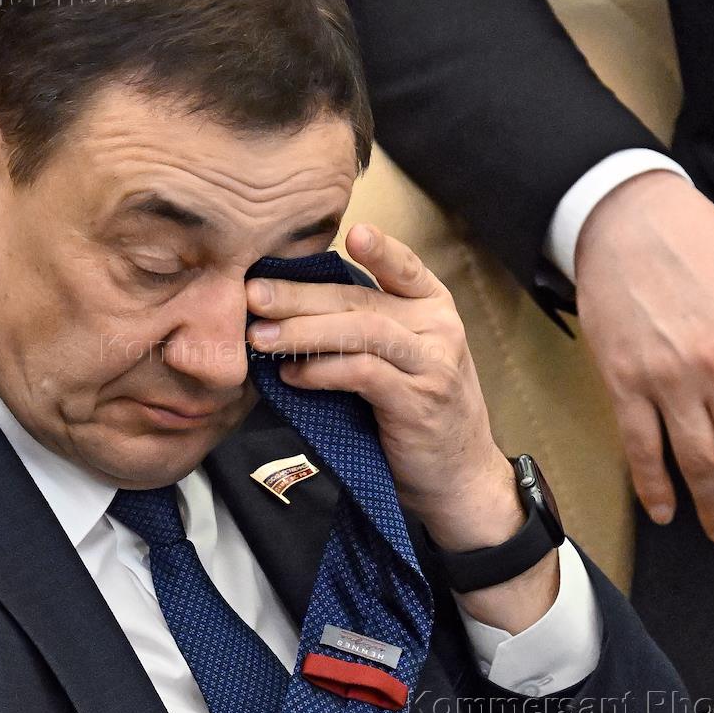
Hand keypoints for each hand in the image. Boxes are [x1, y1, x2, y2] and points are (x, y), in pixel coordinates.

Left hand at [247, 224, 555, 630]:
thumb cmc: (417, 415)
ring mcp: (433, 363)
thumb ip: (365, 330)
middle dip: (301, 294)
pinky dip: (322, 371)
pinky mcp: (418, 401)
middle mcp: (439, 327)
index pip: (404, 267)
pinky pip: (363, 373)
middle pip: (361, 298)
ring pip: (362, 330)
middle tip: (253, 293)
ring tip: (259, 338)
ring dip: (304, 331)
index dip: (379, 248)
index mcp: (434, 308)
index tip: (349, 232)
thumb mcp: (401, 361)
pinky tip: (291, 375)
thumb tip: (288, 308)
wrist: (460, 479)